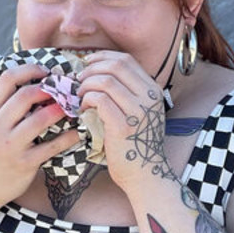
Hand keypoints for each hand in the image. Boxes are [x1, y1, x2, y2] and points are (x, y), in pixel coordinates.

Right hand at [0, 61, 83, 210]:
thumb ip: (6, 105)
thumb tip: (36, 82)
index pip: (7, 79)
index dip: (30, 70)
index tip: (46, 72)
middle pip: (25, 95)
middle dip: (48, 89)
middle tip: (62, 90)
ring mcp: (11, 145)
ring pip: (39, 120)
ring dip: (60, 110)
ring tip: (71, 107)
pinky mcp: (24, 163)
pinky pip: (51, 146)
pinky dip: (68, 138)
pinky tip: (76, 133)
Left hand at [75, 51, 171, 191]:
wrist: (145, 175)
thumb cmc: (136, 146)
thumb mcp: (140, 114)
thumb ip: (128, 94)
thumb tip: (99, 74)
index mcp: (153, 91)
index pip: (127, 60)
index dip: (103, 57)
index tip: (88, 63)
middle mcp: (149, 97)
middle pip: (116, 66)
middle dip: (92, 69)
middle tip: (80, 80)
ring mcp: (137, 111)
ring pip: (105, 81)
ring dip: (86, 85)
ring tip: (80, 97)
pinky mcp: (122, 125)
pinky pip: (99, 99)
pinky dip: (86, 100)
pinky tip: (83, 110)